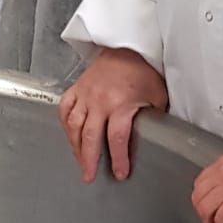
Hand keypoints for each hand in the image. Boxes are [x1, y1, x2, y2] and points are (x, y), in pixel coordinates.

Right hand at [59, 47, 168, 183]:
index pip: (117, 138)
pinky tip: (69, 135)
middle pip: (91, 136)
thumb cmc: (144, 71)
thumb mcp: (157, 96)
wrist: (127, 46)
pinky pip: (64, 109)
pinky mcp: (77, 88)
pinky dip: (64, 124)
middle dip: (89, 159)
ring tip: (80, 161)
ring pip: (74, 125)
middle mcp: (100, 101)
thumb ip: (152, 119)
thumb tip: (156, 139)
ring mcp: (86, 94)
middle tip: (89, 176)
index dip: (118, 159)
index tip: (119, 173)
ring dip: (75, 146)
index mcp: (122, 104)